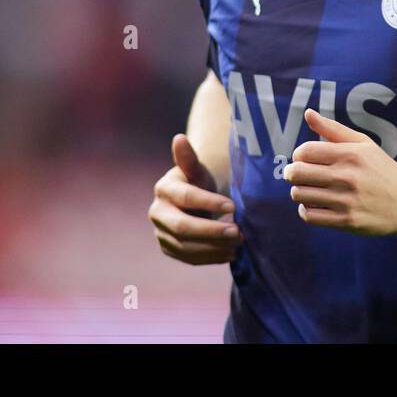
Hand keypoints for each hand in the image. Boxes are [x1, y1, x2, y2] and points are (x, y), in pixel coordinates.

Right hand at [149, 134, 241, 264]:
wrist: (193, 200)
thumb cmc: (197, 180)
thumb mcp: (196, 168)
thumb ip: (189, 158)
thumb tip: (179, 138)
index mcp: (164, 189)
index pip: (186, 197)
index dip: (209, 202)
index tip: (233, 206)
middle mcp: (157, 213)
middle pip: (183, 227)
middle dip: (212, 232)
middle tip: (238, 233)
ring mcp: (161, 233)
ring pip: (185, 247)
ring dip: (214, 248)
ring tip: (239, 243)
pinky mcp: (169, 249)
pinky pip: (189, 258)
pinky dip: (211, 258)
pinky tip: (230, 254)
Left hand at [285, 109, 396, 236]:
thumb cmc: (382, 169)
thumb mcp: (362, 143)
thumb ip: (333, 129)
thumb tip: (308, 113)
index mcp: (350, 154)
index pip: (305, 151)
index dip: (298, 155)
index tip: (304, 159)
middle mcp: (347, 177)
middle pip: (297, 173)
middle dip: (292, 173)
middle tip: (297, 174)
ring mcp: (347, 201)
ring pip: (300, 195)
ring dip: (299, 191)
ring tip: (308, 189)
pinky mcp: (347, 221)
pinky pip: (310, 216)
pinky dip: (305, 210)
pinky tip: (314, 204)